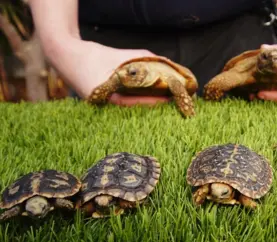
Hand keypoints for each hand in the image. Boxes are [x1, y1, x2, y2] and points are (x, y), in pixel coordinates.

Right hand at [55, 39, 171, 105]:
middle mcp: (104, 105)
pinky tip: (145, 92)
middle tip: (170, 99)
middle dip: (151, 103)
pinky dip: (133, 97)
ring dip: (143, 101)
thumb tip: (162, 62)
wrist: (62, 54)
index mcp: (106, 97)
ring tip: (161, 96)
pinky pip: (121, 102)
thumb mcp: (118, 55)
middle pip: (133, 108)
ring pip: (128, 106)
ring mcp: (101, 105)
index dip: (153, 101)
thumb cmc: (89, 55)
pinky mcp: (101, 100)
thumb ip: (141, 58)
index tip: (168, 99)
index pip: (135, 103)